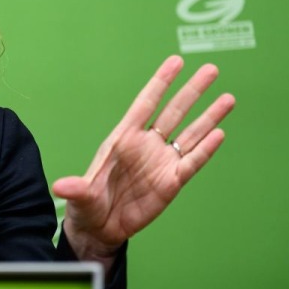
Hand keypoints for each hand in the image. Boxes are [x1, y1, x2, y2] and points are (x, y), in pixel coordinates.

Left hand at [53, 56, 234, 264]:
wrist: (101, 228)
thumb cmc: (87, 204)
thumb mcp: (80, 195)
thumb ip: (76, 189)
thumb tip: (60, 187)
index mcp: (123, 139)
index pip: (145, 104)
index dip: (160, 82)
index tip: (176, 61)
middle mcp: (146, 145)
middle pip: (174, 112)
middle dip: (192, 91)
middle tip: (212, 69)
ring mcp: (161, 162)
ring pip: (190, 134)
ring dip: (209, 117)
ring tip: (228, 98)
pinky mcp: (172, 182)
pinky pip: (192, 162)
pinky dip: (206, 149)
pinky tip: (219, 133)